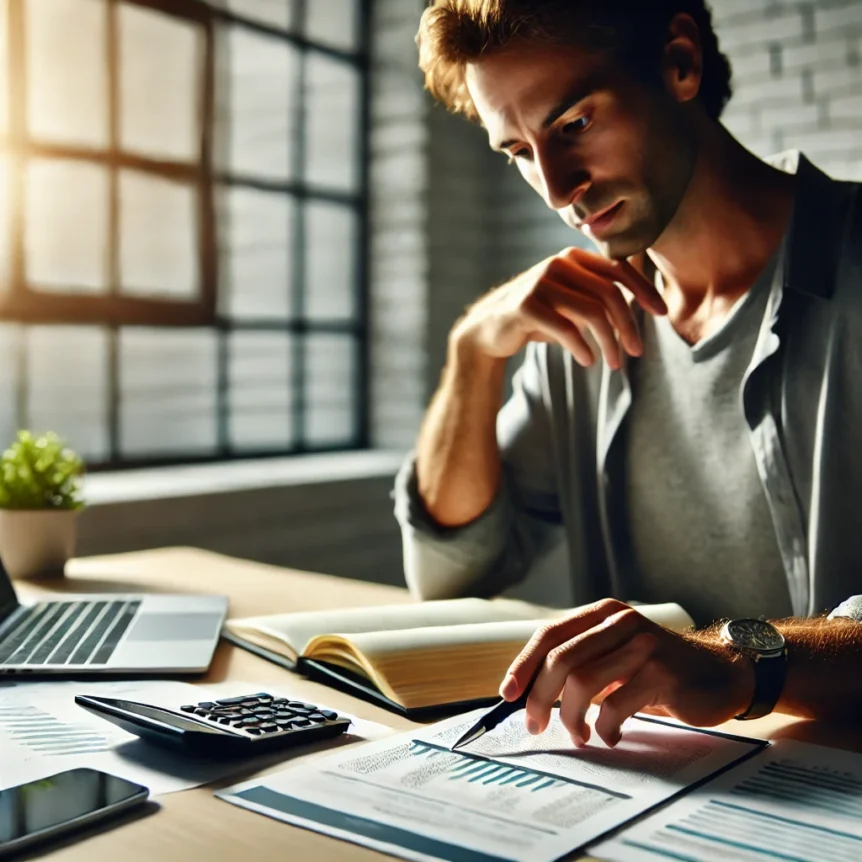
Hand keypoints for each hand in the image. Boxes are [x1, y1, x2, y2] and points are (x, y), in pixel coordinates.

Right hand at [452, 247, 666, 369]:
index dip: (644, 290)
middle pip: (609, 294)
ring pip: (592, 312)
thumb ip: (599, 297)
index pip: (618, 269)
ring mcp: (541, 283)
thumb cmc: (537, 318)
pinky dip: (582, 347)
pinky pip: (566, 329)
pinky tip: (588, 361)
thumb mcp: (570, 302)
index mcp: (573, 258)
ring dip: (609, 342)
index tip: (663, 313)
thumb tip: (644, 306)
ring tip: (615, 364)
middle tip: (637, 352)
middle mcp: (558, 264)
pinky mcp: (526, 305)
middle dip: (628, 325)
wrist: (489, 330)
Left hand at [500, 599, 753, 746]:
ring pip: (583, 682)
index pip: (548, 634)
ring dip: (571, 717)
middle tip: (535, 725)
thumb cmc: (656, 669)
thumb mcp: (615, 654)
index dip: (523, 665)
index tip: (509, 695)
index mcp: (601, 614)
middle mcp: (619, 622)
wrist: (720, 673)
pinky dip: (604, 728)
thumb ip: (579, 661)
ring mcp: (641, 645)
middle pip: (560, 659)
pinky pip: (616, 706)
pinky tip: (610, 735)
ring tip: (578, 735)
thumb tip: (526, 692)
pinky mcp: (661, 673)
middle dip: (540, 697)